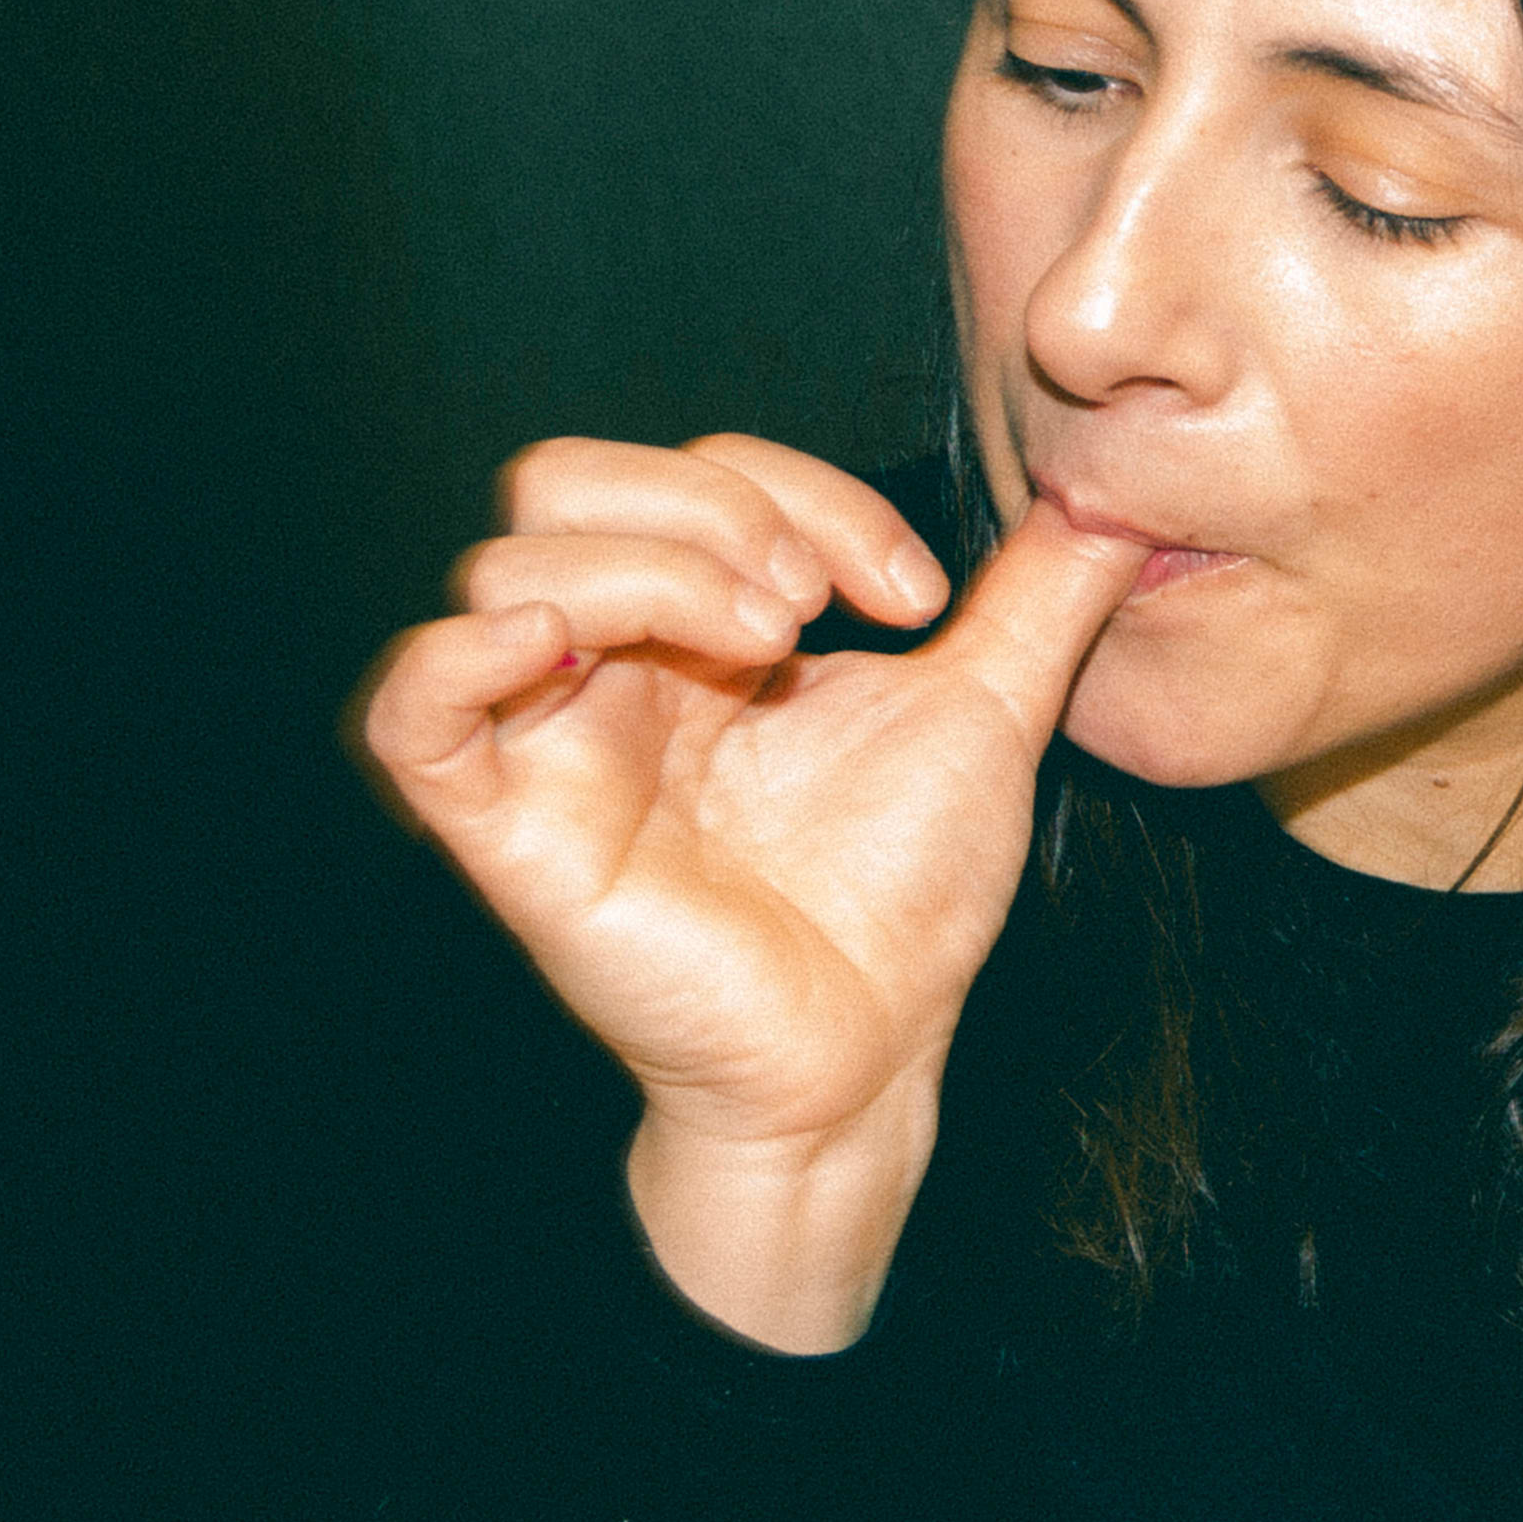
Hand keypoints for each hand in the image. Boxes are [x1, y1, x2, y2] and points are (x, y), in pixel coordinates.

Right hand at [352, 437, 1144, 1150]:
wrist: (869, 1049)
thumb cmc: (900, 897)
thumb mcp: (986, 710)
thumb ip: (1037, 600)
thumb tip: (1109, 507)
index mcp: (699, 625)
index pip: (697, 472)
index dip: (808, 493)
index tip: (916, 593)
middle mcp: (610, 666)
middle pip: (568, 483)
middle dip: (707, 504)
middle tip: (813, 599)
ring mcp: (550, 742)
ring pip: (506, 569)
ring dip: (646, 568)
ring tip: (765, 643)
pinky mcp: (509, 827)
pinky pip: (413, 716)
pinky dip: (459, 657)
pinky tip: (561, 647)